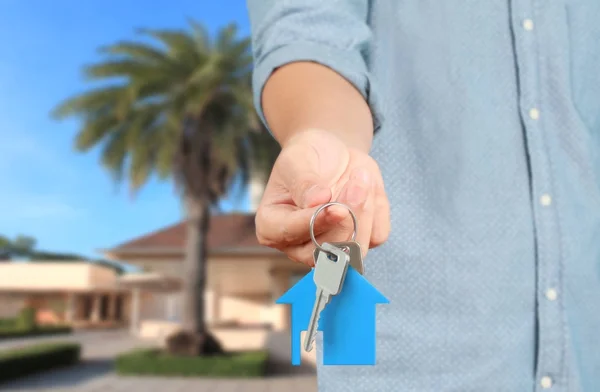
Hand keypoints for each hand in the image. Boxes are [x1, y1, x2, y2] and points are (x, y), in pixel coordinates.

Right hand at [255, 129, 390, 265]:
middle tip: (357, 183)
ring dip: (365, 211)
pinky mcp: (358, 240)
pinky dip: (376, 208)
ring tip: (361, 176)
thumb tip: (317, 201)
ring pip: (356, 248)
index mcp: (272, 227)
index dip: (315, 222)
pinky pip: (377, 235)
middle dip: (347, 219)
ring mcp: (331, 247)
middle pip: (327, 251)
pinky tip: (366, 187)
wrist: (330, 154)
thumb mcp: (296, 160)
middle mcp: (299, 245)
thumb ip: (303, 182)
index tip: (335, 207)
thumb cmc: (304, 157)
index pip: (291, 234)